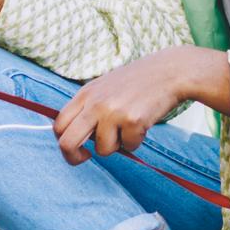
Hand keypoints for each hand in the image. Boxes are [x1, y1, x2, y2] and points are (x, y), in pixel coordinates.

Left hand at [52, 48, 221, 165]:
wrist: (170, 71)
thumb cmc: (138, 81)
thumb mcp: (105, 87)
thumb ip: (89, 107)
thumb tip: (76, 137)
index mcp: (85, 94)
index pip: (59, 125)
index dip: (63, 142)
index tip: (75, 148)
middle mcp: (95, 103)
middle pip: (68, 142)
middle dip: (74, 157)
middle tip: (85, 158)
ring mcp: (113, 112)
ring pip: (102, 149)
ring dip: (117, 144)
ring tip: (129, 126)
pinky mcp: (132, 121)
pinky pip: (129, 147)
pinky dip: (137, 141)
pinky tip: (143, 123)